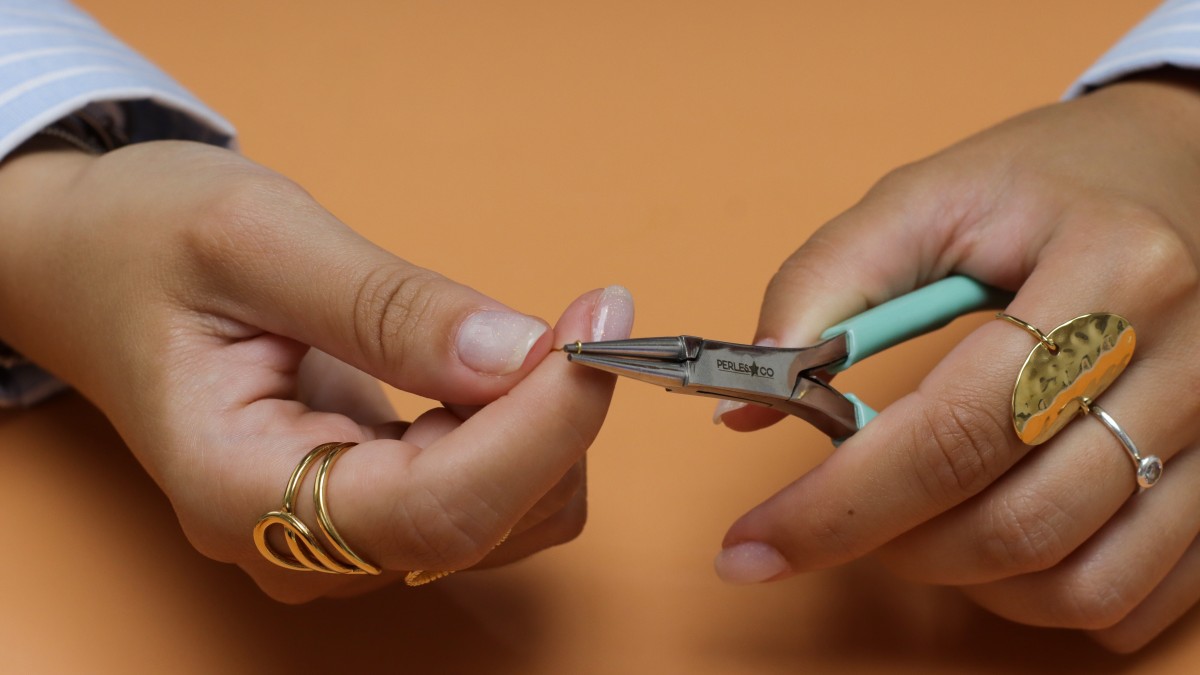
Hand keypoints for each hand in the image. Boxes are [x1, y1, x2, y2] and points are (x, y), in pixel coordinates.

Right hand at [0, 140, 633, 601]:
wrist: (94, 268)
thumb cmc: (143, 244)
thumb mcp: (256, 239)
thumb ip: (386, 307)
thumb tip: (517, 352)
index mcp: (241, 489)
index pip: (437, 506)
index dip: (540, 425)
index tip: (601, 327)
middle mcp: (297, 543)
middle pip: (483, 523)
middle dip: (559, 421)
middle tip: (591, 311)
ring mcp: (337, 537)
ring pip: (507, 522)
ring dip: (548, 429)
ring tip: (520, 334)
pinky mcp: (372, 511)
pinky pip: (491, 497)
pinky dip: (525, 433)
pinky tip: (495, 367)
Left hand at [714, 70, 1199, 651]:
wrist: (1176, 173)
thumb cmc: (1041, 186)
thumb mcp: (922, 200)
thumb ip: (821, 288)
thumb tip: (749, 409)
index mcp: (1112, 272)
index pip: (957, 430)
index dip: (839, 504)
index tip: (752, 545)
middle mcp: (1191, 361)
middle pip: (1020, 521)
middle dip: (894, 545)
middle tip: (834, 517)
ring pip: (1082, 583)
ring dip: (966, 582)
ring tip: (913, 520)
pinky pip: (1139, 598)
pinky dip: (1043, 599)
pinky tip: (993, 543)